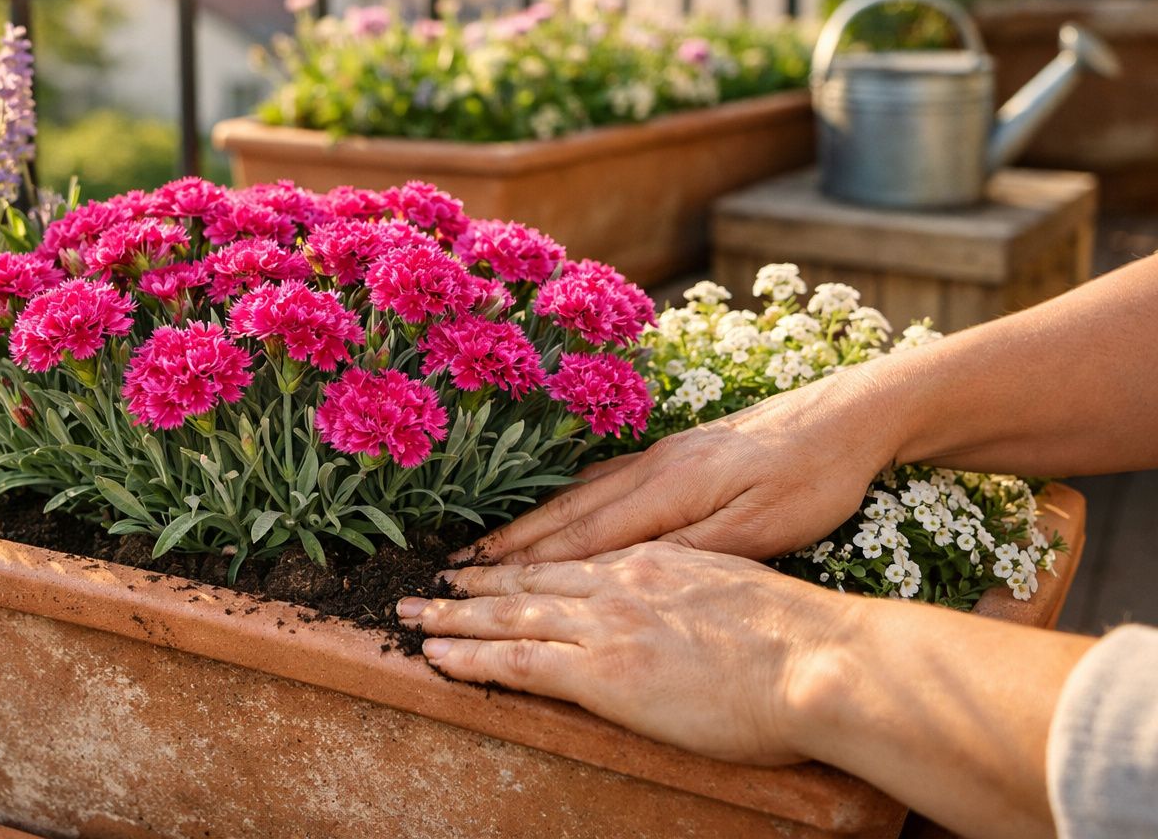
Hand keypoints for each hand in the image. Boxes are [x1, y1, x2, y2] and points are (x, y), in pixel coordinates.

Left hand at [398, 542, 853, 763]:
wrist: (818, 660)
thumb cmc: (800, 639)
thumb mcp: (740, 592)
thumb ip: (697, 594)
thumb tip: (683, 615)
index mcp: (655, 561)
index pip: (572, 559)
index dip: (525, 563)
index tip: (491, 567)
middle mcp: (620, 580)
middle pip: (529, 578)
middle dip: (474, 585)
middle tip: (428, 588)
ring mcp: (606, 623)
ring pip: (510, 614)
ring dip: (455, 618)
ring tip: (411, 619)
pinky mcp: (600, 671)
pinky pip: (517, 662)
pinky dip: (471, 659)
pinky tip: (437, 658)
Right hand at [459, 368, 902, 564]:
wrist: (852, 414)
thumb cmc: (815, 477)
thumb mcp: (762, 527)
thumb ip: (693, 551)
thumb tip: (630, 576)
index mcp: (669, 488)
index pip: (581, 536)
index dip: (525, 564)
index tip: (476, 583)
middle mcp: (653, 466)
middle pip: (566, 512)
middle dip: (509, 544)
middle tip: (456, 568)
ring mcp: (662, 454)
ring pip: (581, 494)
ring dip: (530, 523)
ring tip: (489, 547)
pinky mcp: (679, 451)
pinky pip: (604, 482)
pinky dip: (566, 502)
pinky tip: (555, 510)